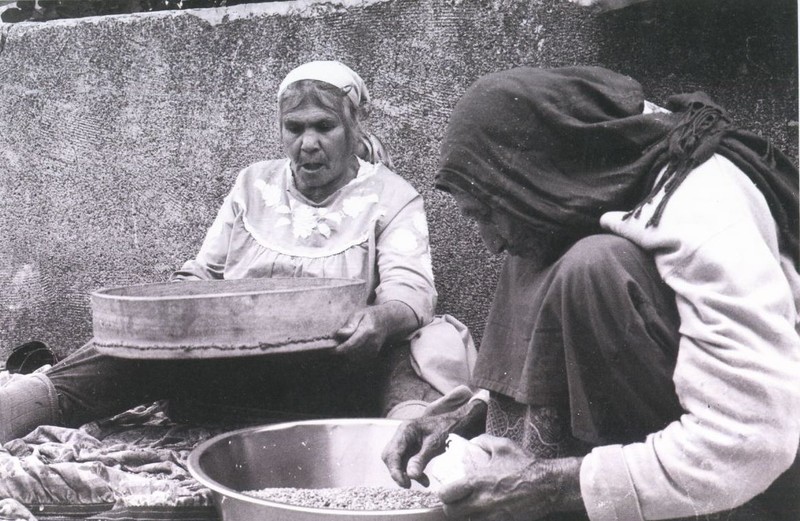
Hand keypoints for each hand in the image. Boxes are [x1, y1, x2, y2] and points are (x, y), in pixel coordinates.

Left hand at [334, 307, 389, 358]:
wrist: (387, 321)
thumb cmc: (369, 316)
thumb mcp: (359, 314)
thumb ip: (349, 324)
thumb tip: (340, 333)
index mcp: (367, 330)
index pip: (353, 343)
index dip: (342, 348)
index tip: (332, 350)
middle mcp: (372, 341)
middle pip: (353, 352)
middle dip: (342, 351)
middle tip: (336, 344)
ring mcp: (374, 349)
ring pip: (355, 357)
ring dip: (347, 354)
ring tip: (345, 344)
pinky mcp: (374, 354)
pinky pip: (359, 359)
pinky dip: (352, 356)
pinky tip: (351, 348)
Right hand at [382, 399, 487, 487]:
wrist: (452, 423)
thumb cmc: (444, 429)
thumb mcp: (434, 445)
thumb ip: (421, 459)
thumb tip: (411, 476)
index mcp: (405, 430)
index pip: (392, 453)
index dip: (395, 470)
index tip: (404, 483)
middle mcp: (401, 435)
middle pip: (390, 457)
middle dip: (398, 472)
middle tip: (408, 484)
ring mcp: (404, 441)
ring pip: (397, 460)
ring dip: (407, 473)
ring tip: (423, 481)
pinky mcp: (409, 447)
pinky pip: (406, 461)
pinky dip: (413, 470)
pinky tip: (423, 478)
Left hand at [439, 435, 583, 520]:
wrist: (548, 485)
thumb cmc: (525, 464)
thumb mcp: (502, 445)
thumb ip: (482, 441)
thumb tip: (470, 443)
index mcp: (478, 481)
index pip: (447, 494)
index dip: (444, 494)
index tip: (447, 491)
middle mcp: (482, 502)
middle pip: (453, 513)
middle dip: (451, 508)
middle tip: (455, 502)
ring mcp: (492, 516)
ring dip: (467, 515)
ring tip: (471, 508)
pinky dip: (482, 519)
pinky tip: (486, 513)